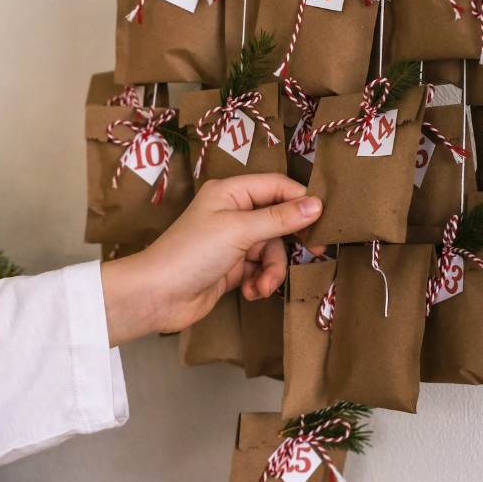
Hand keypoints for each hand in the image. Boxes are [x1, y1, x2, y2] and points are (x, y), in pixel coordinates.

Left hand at [100, 174, 323, 346]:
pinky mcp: (231, 267)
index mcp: (230, 192)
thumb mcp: (240, 230)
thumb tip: (316, 205)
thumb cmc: (193, 252)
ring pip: (271, 250)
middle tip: (314, 253)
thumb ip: (279, 218)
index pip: (276, 186)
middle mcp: (232, 212)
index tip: (323, 220)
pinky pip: (259, 269)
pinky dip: (258, 281)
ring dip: (271, 270)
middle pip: (277, 220)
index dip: (300, 200)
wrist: (158, 295)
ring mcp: (232, 241)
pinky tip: (249, 292)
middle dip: (289, 241)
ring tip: (260, 285)